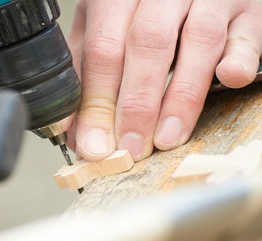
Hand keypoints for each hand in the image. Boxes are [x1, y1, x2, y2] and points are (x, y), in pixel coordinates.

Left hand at [67, 0, 261, 161]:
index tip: (95, 145)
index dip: (97, 102)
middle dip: (137, 105)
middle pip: (147, 44)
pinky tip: (230, 78)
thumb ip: (85, 72)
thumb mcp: (101, 29)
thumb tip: (72, 129)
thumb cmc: (137, 11)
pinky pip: (246, 32)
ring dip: (182, 96)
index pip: (102, 50)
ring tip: (166, 138)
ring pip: (197, 40)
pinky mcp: (245, 7)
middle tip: (131, 148)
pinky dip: (240, 57)